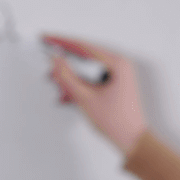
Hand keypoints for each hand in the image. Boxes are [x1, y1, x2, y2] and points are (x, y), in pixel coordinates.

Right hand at [44, 35, 146, 154]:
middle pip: (84, 58)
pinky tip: (67, 94)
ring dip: (70, 78)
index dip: (61, 42)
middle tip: (49, 67)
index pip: (83, 47)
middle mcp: (119, 66)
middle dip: (64, 64)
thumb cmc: (118, 122)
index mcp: (117, 64)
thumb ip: (67, 77)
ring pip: (86, 70)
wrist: (132, 141)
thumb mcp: (85, 98)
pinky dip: (79, 86)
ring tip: (57, 85)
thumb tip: (56, 61)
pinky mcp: (114, 85)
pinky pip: (91, 80)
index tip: (47, 38)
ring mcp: (117, 76)